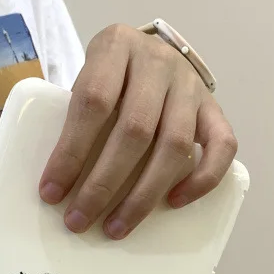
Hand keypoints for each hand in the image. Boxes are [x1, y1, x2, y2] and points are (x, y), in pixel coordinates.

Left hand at [39, 24, 237, 238]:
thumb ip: (71, 118)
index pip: (92, 102)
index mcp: (116, 46)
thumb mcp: (83, 81)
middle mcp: (158, 61)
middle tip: (78, 220)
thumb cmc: (106, 79)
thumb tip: (55, 189)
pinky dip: (201, 180)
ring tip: (116, 228)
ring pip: (174, 146)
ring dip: (143, 196)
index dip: (71, 152)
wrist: (148, 55)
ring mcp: (190, 84)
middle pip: (134, 131)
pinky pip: (222, 146)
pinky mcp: (214, 108)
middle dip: (102, 185)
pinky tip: (173, 204)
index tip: (51, 193)